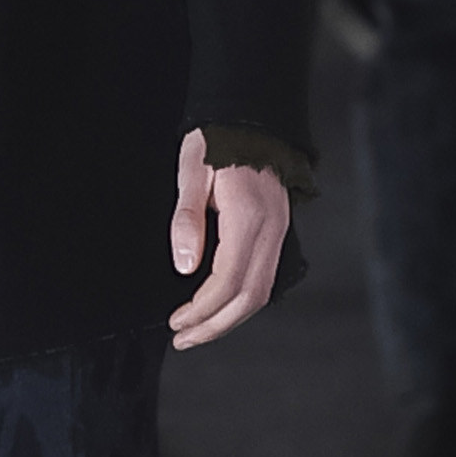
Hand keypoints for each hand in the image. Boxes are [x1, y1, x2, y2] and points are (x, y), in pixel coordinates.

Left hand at [168, 128, 290, 352]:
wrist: (250, 118)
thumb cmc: (217, 140)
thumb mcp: (192, 172)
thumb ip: (187, 219)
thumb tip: (184, 266)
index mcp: (249, 217)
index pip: (228, 280)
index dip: (202, 309)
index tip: (176, 321)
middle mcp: (271, 229)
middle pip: (249, 297)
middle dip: (215, 325)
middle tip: (183, 338)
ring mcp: (279, 231)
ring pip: (261, 292)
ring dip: (229, 318)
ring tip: (197, 330)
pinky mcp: (278, 231)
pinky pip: (264, 278)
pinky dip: (241, 300)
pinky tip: (218, 306)